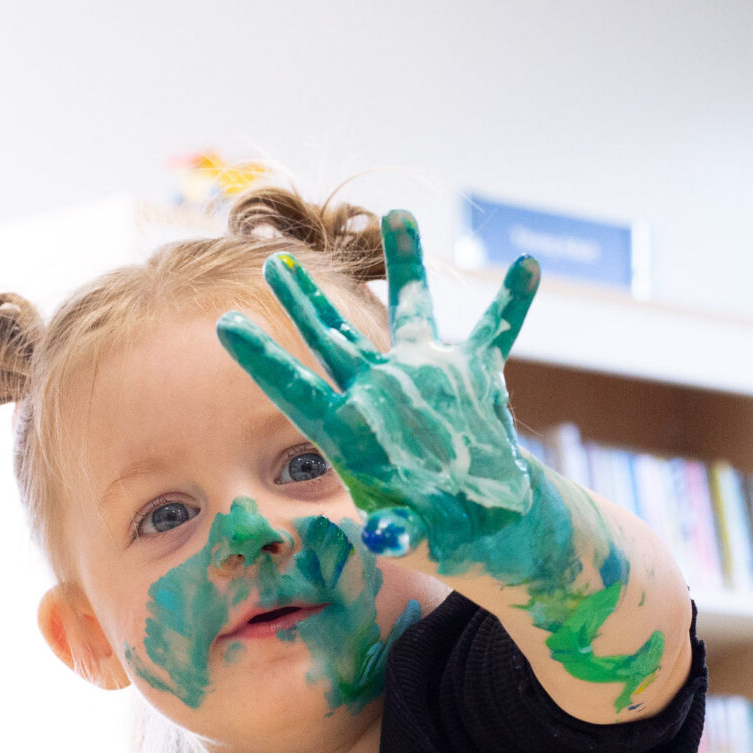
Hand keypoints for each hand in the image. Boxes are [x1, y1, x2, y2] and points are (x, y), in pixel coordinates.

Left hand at [216, 212, 537, 570]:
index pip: (295, 387)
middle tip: (277, 260)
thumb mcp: (418, 539)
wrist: (489, 530)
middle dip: (307, 298)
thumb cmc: (443, 538)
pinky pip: (495, 332)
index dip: (261, 356)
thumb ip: (397, 532)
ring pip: (413, 310)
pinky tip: (528, 264)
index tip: (224, 323)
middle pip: (333, 337)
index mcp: (352, 430)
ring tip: (399, 213)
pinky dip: (513, 302)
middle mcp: (381, 392)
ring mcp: (426, 379)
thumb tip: (381, 536)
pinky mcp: (473, 378)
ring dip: (409, 264)